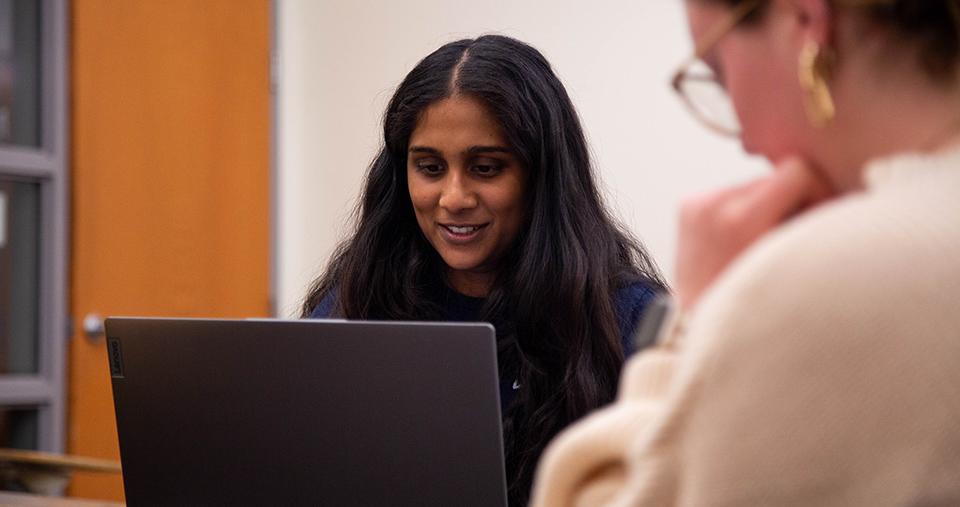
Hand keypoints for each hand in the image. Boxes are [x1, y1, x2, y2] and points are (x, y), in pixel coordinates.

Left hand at [675, 157, 835, 309]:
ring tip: (764, 244)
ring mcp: (698, 203)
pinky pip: (731, 195)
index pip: (797, 170)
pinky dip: (743, 211)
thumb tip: (845, 195)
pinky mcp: (688, 205)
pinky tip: (741, 241)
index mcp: (741, 218)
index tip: (818, 217)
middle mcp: (715, 204)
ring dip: (767, 207)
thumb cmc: (752, 306)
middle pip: (775, 179)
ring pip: (754, 187)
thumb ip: (815, 227)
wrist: (697, 321)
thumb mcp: (793, 266)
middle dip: (792, 203)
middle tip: (793, 237)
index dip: (818, 190)